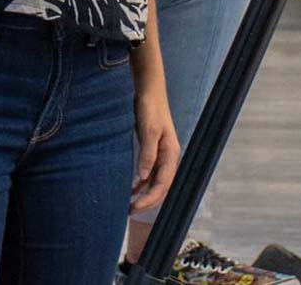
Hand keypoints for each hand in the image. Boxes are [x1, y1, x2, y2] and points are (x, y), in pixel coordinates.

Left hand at [130, 83, 180, 212]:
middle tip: (130, 210)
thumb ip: (148, 153)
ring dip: (144, 193)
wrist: (149, 89)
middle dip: (148, 200)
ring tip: (130, 204)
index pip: (162, 184)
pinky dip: (141, 181)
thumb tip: (144, 176)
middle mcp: (168, 156)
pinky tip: (131, 187)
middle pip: (161, 186)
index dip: (150, 198)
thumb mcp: (149, 130)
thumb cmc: (150, 107)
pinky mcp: (152, 148)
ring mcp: (161, 152)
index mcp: (171, 153)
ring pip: (155, 180)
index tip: (135, 207)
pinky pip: (149, 171)